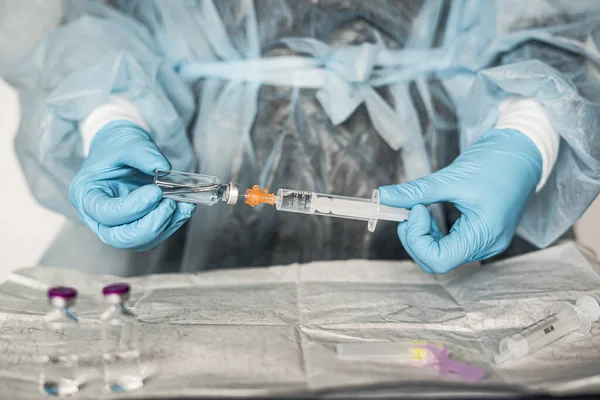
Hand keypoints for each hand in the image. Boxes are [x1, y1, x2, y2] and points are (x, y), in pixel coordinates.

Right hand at [70, 121, 194, 250]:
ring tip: (182, 203)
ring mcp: (118, 225)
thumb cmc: (118, 147)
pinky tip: (184, 207)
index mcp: (86, 195)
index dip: (133, 207)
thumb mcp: (127, 142)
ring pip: (141, 241)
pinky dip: (173, 223)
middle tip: (169, 204)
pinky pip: (156, 235)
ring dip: (166, 225)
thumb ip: (143, 153)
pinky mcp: (138, 226)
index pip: (106, 213)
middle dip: (150, 225)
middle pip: (121, 237)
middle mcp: (98, 217)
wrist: (124, 151)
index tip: (155, 192)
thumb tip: (163, 167)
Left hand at [379, 129, 542, 272]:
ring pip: (439, 253)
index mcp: (484, 236)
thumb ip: (415, 192)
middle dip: (415, 236)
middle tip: (411, 207)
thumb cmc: (496, 163)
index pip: (438, 260)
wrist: (522, 152)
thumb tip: (382, 196)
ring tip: (420, 206)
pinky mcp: (478, 234)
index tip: (417, 208)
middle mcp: (485, 246)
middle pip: (435, 260)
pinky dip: (431, 231)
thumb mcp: (451, 177)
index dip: (418, 238)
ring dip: (421, 234)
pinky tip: (428, 211)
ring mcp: (483, 242)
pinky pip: (447, 243)